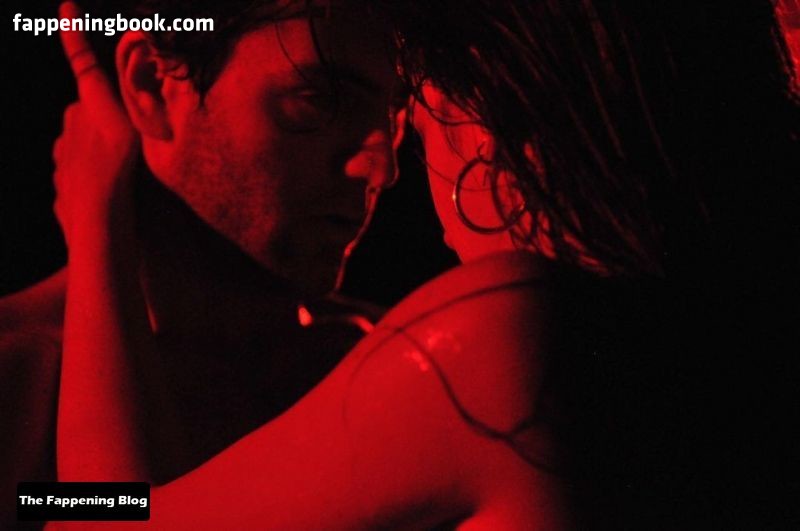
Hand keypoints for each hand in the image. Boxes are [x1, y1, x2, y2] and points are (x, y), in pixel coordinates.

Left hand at [53, 1, 138, 242]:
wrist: (96, 216)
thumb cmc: (123, 173)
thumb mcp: (139, 128)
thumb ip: (137, 93)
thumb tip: (138, 53)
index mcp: (89, 103)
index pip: (83, 60)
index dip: (73, 33)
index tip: (66, 6)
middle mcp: (70, 122)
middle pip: (87, 111)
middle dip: (102, 118)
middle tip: (128, 138)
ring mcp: (61, 152)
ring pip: (80, 143)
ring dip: (97, 152)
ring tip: (124, 175)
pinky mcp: (59, 181)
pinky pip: (76, 172)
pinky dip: (90, 178)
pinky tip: (109, 196)